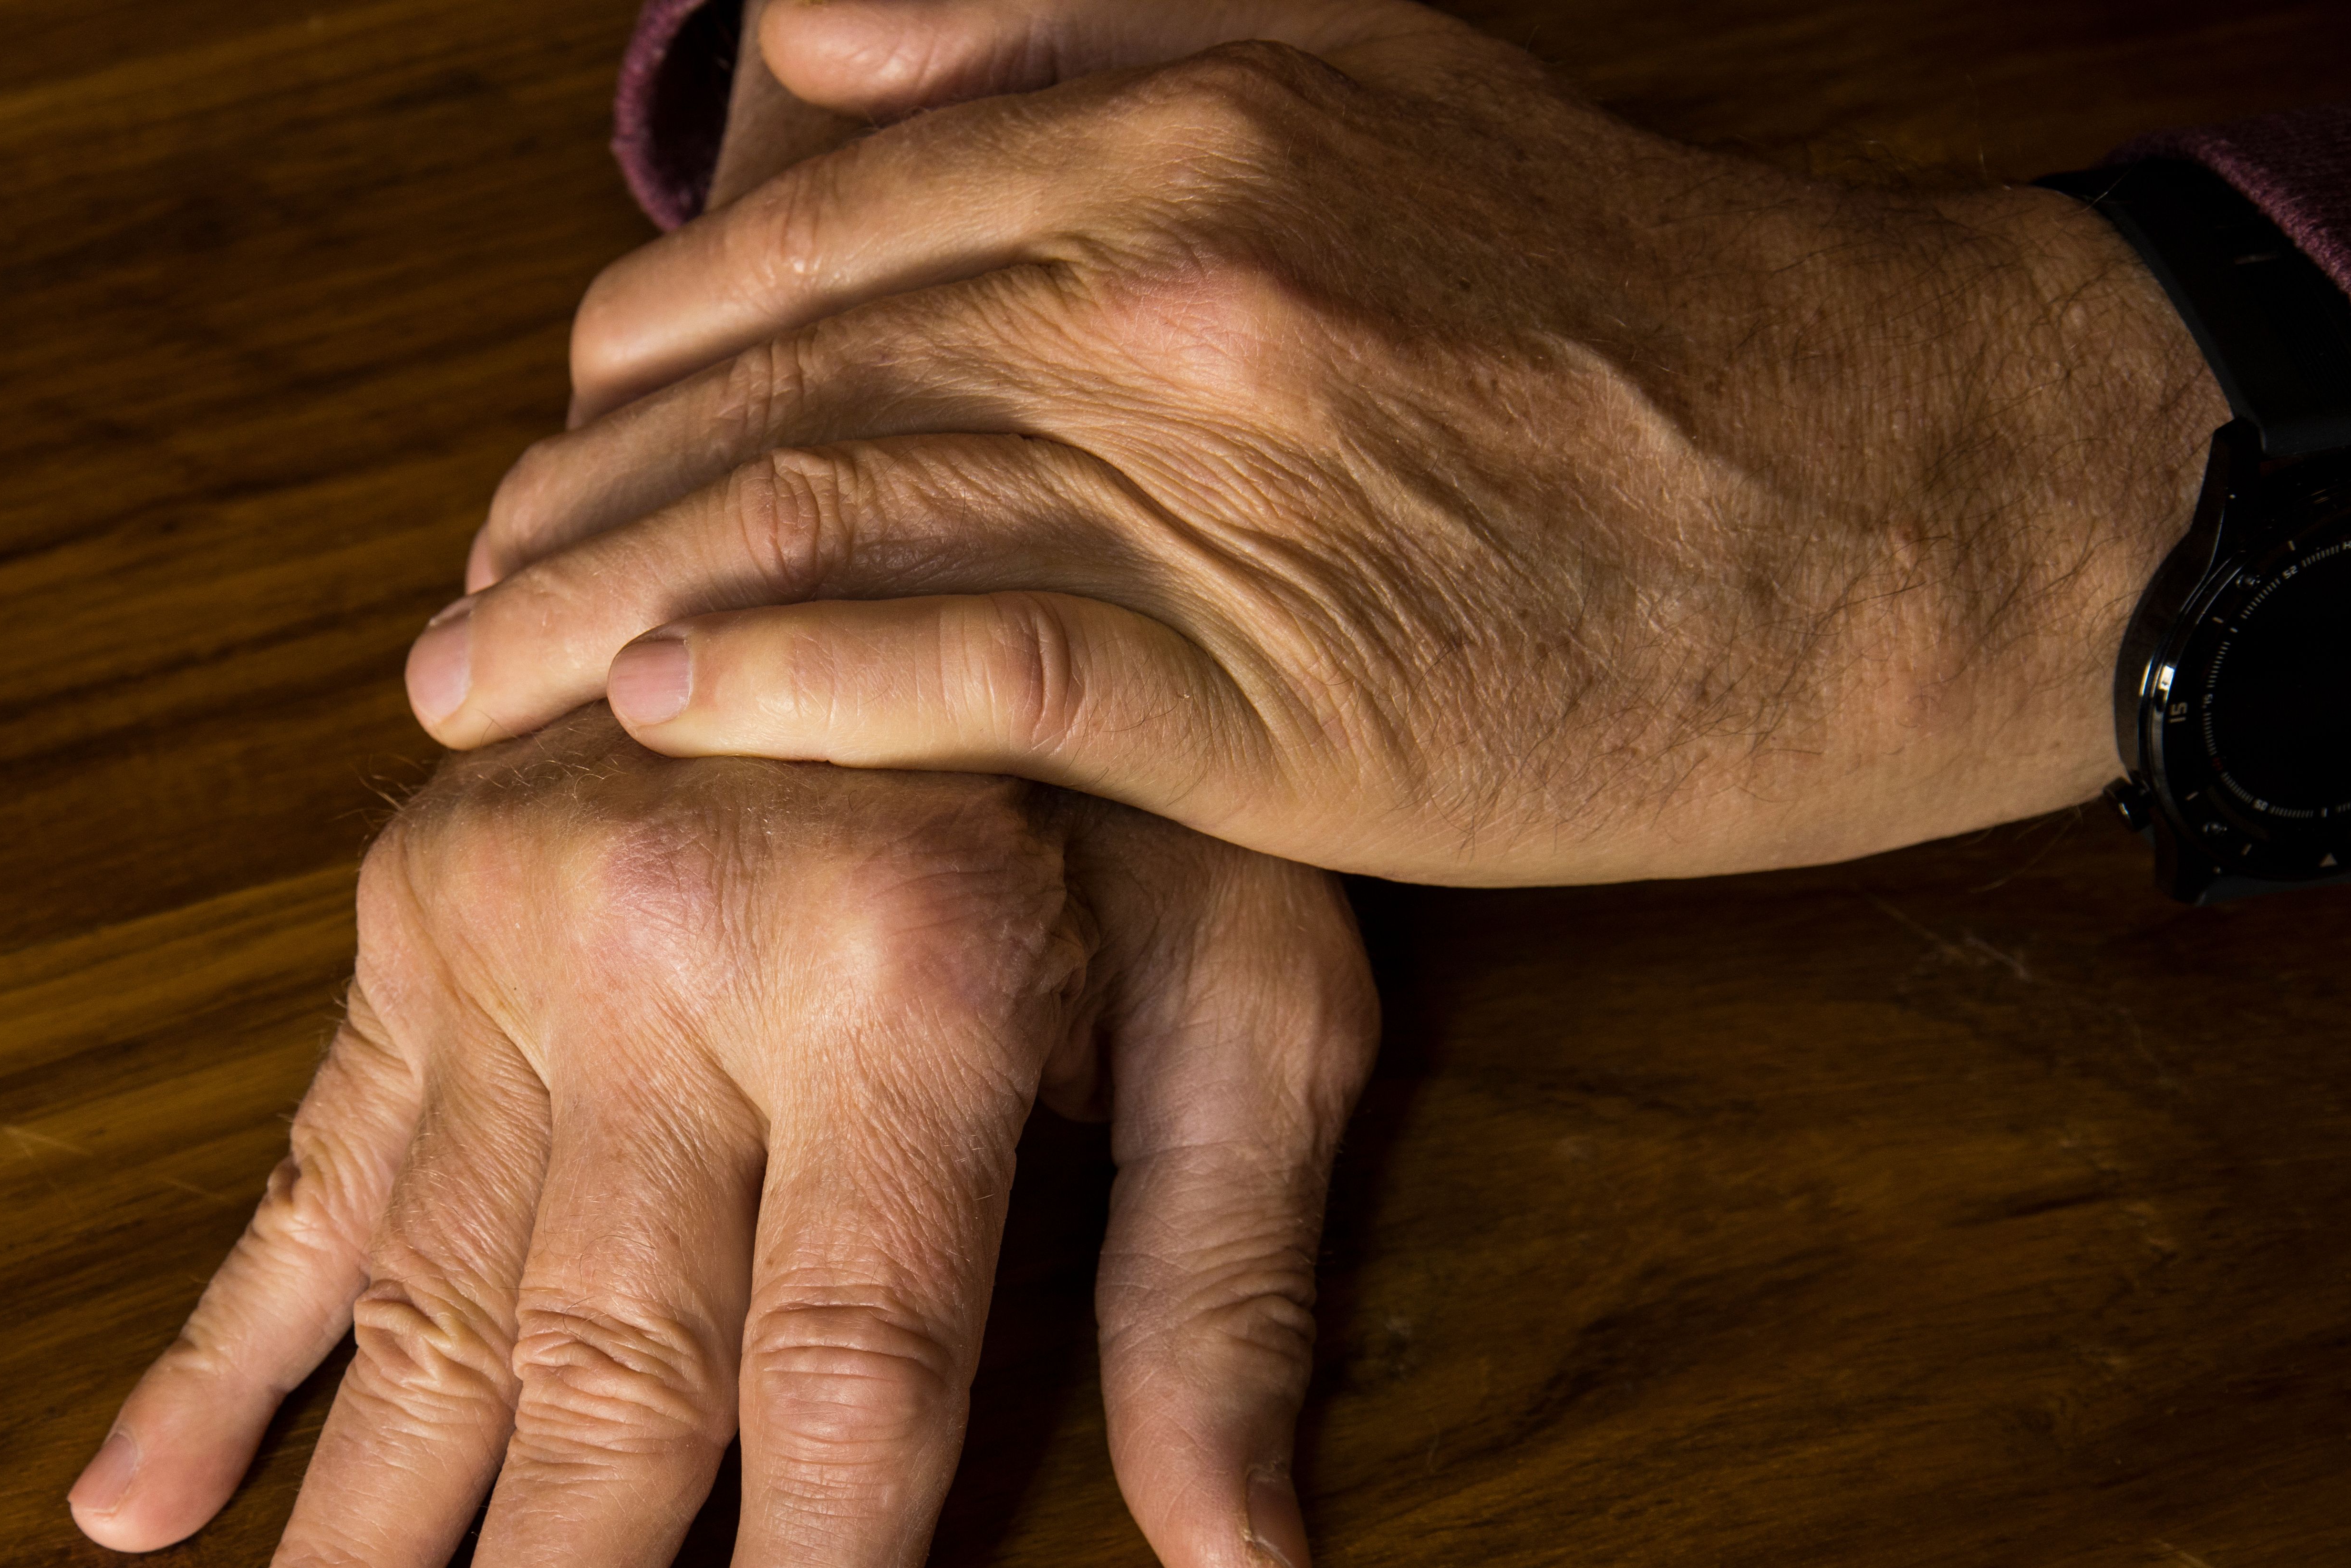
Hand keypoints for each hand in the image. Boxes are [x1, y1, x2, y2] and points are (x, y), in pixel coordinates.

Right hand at [70, 712, 1374, 1567]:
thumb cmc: (1128, 743)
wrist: (903, 475)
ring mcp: (498, 923)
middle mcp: (663, 948)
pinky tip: (130, 1502)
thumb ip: (1216, 1269)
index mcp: (901, 967)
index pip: (847, 1362)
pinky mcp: (405, 902)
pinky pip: (302, 1163)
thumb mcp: (1254, 966)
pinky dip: (217, 1350)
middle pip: (599, 1370)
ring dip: (340, 1562)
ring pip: (414, 1309)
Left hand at [416, 0, 2230, 883]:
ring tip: (472, 689)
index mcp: (1165, 122)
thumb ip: (1077, 31)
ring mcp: (1204, 471)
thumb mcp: (1362, 76)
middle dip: (575, 499)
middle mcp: (1153, 268)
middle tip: (458, 609)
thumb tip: (820, 24)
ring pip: (822, 517)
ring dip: (607, 607)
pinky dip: (782, 684)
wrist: (1892, 488)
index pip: (803, 242)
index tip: (557, 455)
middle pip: (773, 380)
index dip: (641, 361)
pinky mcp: (1264, 677)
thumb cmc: (1630, 312)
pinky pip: (960, 669)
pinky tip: (652, 715)